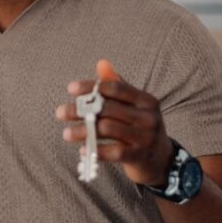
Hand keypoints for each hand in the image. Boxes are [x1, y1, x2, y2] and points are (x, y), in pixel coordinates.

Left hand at [55, 60, 173, 186]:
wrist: (161, 159)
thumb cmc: (140, 127)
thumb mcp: (133, 106)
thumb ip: (117, 86)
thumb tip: (101, 63)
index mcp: (145, 100)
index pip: (115, 88)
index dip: (92, 87)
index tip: (71, 89)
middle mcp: (148, 116)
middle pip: (108, 108)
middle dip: (81, 110)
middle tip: (60, 112)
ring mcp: (146, 137)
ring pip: (108, 129)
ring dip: (83, 131)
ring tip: (66, 133)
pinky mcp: (140, 156)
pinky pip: (114, 152)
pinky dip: (96, 150)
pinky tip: (82, 150)